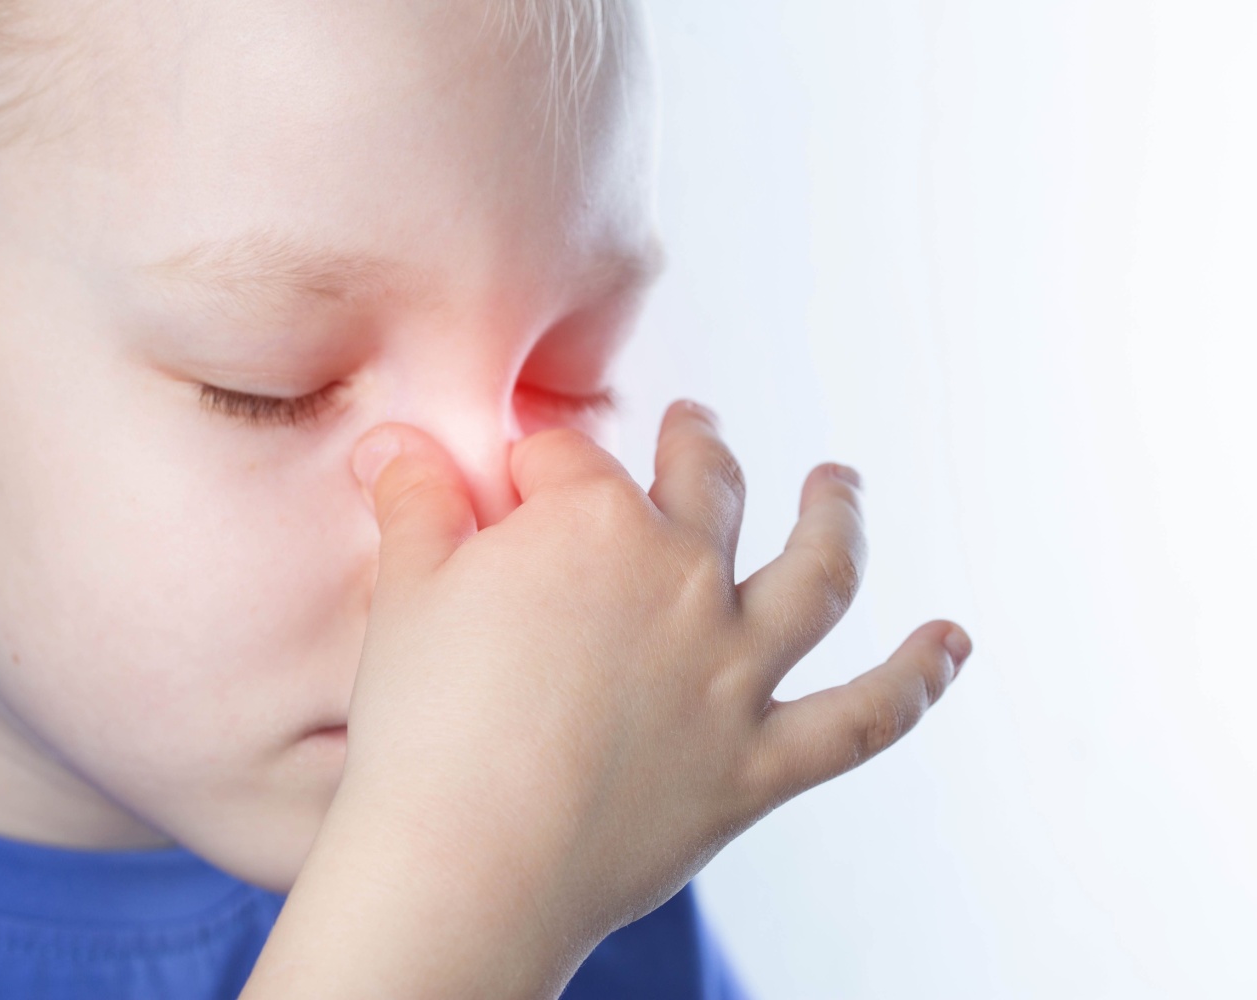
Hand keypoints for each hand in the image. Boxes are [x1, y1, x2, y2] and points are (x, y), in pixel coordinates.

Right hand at [243, 400, 969, 998]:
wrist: (467, 864)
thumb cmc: (425, 728)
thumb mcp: (405, 592)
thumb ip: (417, 504)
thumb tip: (402, 446)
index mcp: (595, 525)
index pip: (569, 461)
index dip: (534, 466)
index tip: (515, 477)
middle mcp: (685, 581)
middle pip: (706, 485)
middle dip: (697, 446)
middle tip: (695, 428)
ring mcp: (735, 672)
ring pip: (817, 573)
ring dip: (838, 518)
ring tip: (842, 484)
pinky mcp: (760, 763)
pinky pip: (863, 716)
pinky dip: (917, 677)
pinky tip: (950, 641)